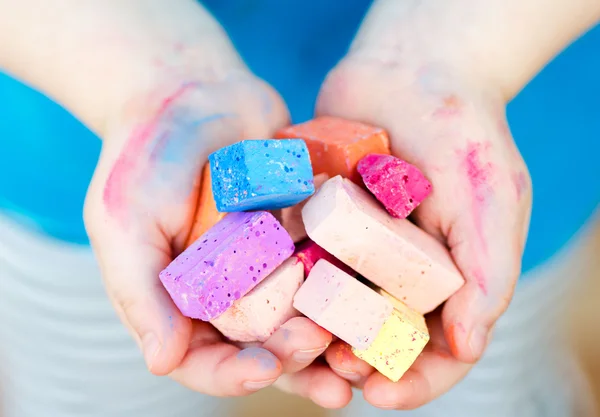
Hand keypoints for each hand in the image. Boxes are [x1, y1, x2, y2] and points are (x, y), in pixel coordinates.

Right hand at [84, 66, 345, 399]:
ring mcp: (271, 265)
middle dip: (292, 357)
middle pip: (263, 346)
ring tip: (359, 355)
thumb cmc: (147, 156)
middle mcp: (230, 292)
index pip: (203, 359)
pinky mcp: (305, 235)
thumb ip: (139, 290)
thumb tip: (160, 362)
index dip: (232, 375)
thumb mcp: (125, 220)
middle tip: (317, 345)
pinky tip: (376, 297)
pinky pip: (330, 268)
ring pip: (304, 317)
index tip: (263, 369)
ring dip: (331, 342)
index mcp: (182, 301)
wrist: (195, 93)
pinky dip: (352, 288)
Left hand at [316, 8, 531, 408]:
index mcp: (446, 279)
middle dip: (355, 362)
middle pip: (374, 338)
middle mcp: (397, 272)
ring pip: (331, 310)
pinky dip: (286, 285)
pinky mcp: (318, 221)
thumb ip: (486, 273)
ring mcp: (354, 248)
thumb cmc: (464, 133)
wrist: (411, 69)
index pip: (436, 351)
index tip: (381, 394)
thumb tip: (467, 347)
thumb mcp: (491, 199)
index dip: (413, 381)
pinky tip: (268, 296)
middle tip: (332, 369)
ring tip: (296, 344)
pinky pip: (299, 263)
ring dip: (313, 334)